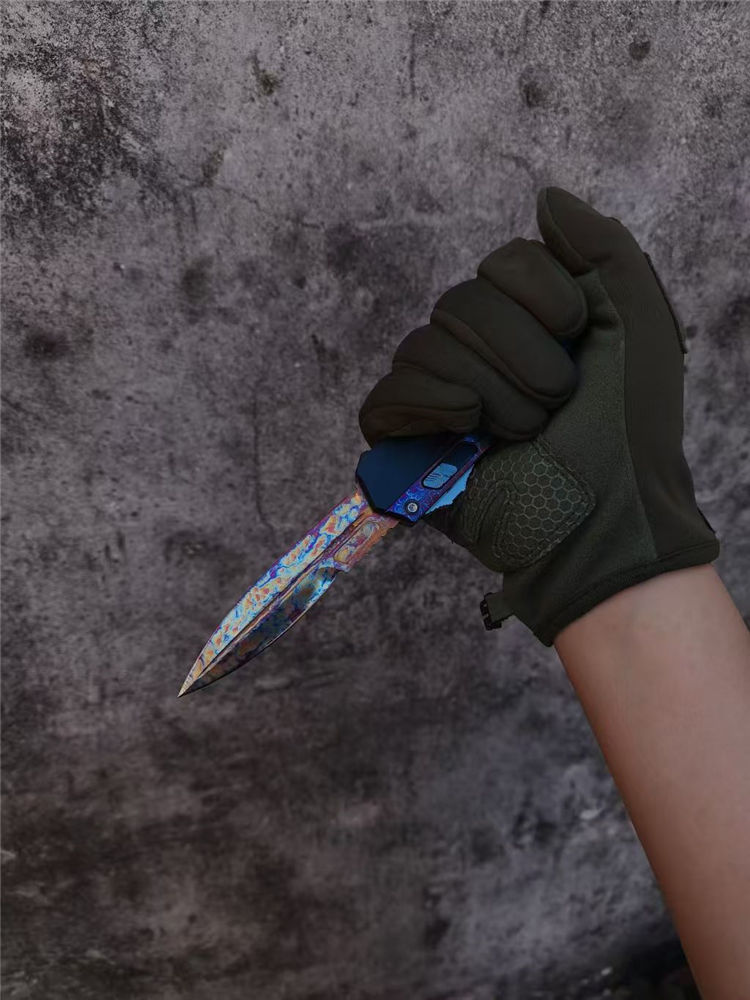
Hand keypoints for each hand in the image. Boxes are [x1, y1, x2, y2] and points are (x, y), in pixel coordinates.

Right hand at [358, 187, 718, 644]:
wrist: (608, 514)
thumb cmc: (630, 427)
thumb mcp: (638, 321)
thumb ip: (601, 246)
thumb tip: (544, 198)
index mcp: (527, 318)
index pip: (502, 261)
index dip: (541, 297)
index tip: (577, 340)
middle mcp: (477, 348)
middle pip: (461, 302)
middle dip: (522, 355)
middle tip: (556, 403)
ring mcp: (440, 394)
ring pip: (427, 345)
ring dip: (492, 391)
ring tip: (523, 432)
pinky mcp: (409, 442)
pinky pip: (388, 397)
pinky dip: (430, 404)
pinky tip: (467, 428)